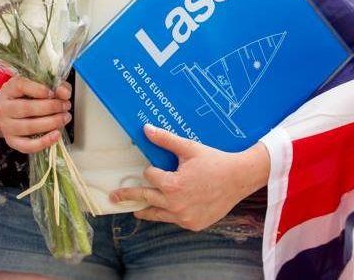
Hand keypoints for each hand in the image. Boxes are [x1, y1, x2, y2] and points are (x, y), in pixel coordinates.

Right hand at [0, 76, 71, 153]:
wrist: (18, 111)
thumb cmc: (32, 96)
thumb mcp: (44, 85)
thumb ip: (56, 86)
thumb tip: (64, 93)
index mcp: (9, 88)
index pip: (20, 85)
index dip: (38, 89)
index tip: (53, 92)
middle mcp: (4, 107)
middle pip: (26, 108)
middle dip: (51, 107)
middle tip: (66, 105)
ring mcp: (6, 126)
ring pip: (28, 127)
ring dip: (51, 123)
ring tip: (64, 117)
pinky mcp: (12, 141)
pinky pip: (27, 145)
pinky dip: (44, 141)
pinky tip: (56, 134)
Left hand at [110, 124, 269, 231]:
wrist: (239, 178)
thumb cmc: (214, 161)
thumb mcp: (189, 148)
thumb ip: (165, 140)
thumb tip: (146, 128)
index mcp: (173, 185)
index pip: (150, 176)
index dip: (151, 170)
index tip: (153, 167)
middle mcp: (176, 205)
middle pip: (146, 199)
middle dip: (129, 196)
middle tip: (115, 197)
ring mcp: (185, 218)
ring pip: (158, 215)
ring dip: (146, 211)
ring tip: (135, 211)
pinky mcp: (193, 225)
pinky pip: (174, 220)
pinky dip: (168, 214)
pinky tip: (166, 210)